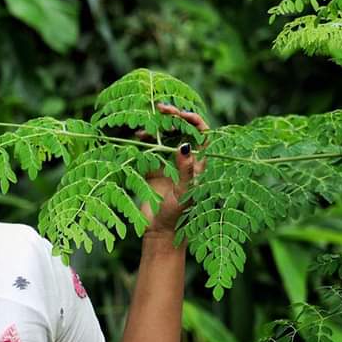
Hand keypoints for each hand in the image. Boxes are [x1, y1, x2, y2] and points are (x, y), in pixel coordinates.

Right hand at [135, 103, 209, 236]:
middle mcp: (186, 160)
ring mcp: (169, 163)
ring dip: (157, 126)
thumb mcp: (184, 193)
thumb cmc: (178, 216)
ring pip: (165, 136)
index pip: (202, 133)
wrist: (160, 232)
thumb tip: (185, 145)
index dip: (192, 119)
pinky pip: (149, 148)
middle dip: (173, 117)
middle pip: (183, 130)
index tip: (178, 113)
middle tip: (160, 108)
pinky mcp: (154, 169)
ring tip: (146, 124)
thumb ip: (186, 170)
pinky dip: (144, 139)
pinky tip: (138, 137)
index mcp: (200, 163)